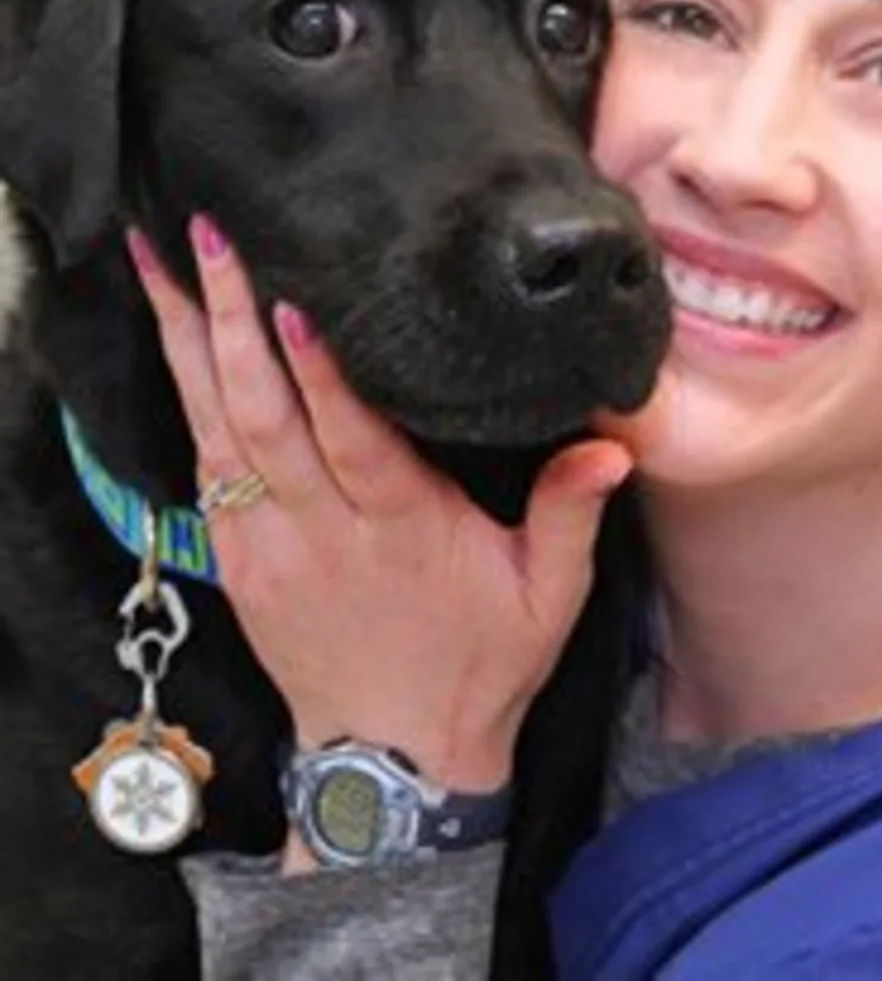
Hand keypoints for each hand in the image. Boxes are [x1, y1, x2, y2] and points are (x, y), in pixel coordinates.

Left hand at [128, 217, 632, 797]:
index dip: (320, 373)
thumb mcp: (550, 596)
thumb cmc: (479, 664)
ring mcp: (267, 546)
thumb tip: (609, 446)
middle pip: (264, 418)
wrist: (393, 758)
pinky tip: (172, 338)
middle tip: (208, 238)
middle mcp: (320, 532)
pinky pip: (202, 467)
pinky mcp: (237, 560)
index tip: (293, 302)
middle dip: (229, 322)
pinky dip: (184, 397)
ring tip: (159, 261)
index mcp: (399, 532)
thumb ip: (571, 514)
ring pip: (215, 432)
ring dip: (187, 344)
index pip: (352, 441)